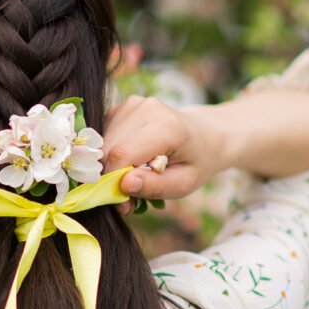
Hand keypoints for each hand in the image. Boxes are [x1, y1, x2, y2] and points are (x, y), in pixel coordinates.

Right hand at [101, 96, 223, 214]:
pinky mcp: (121, 107)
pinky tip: (132, 159)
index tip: (124, 204)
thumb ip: (154, 186)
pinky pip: (104, 138)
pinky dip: (112, 155)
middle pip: (108, 149)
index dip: (114, 182)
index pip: (122, 154)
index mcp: (167, 126)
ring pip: (102, 145)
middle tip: (131, 195)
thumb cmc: (196, 162)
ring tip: (135, 176)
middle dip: (112, 177)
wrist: (206, 135)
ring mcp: (131, 104)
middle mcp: (145, 108)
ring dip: (112, 167)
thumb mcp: (183, 184)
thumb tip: (123, 185)